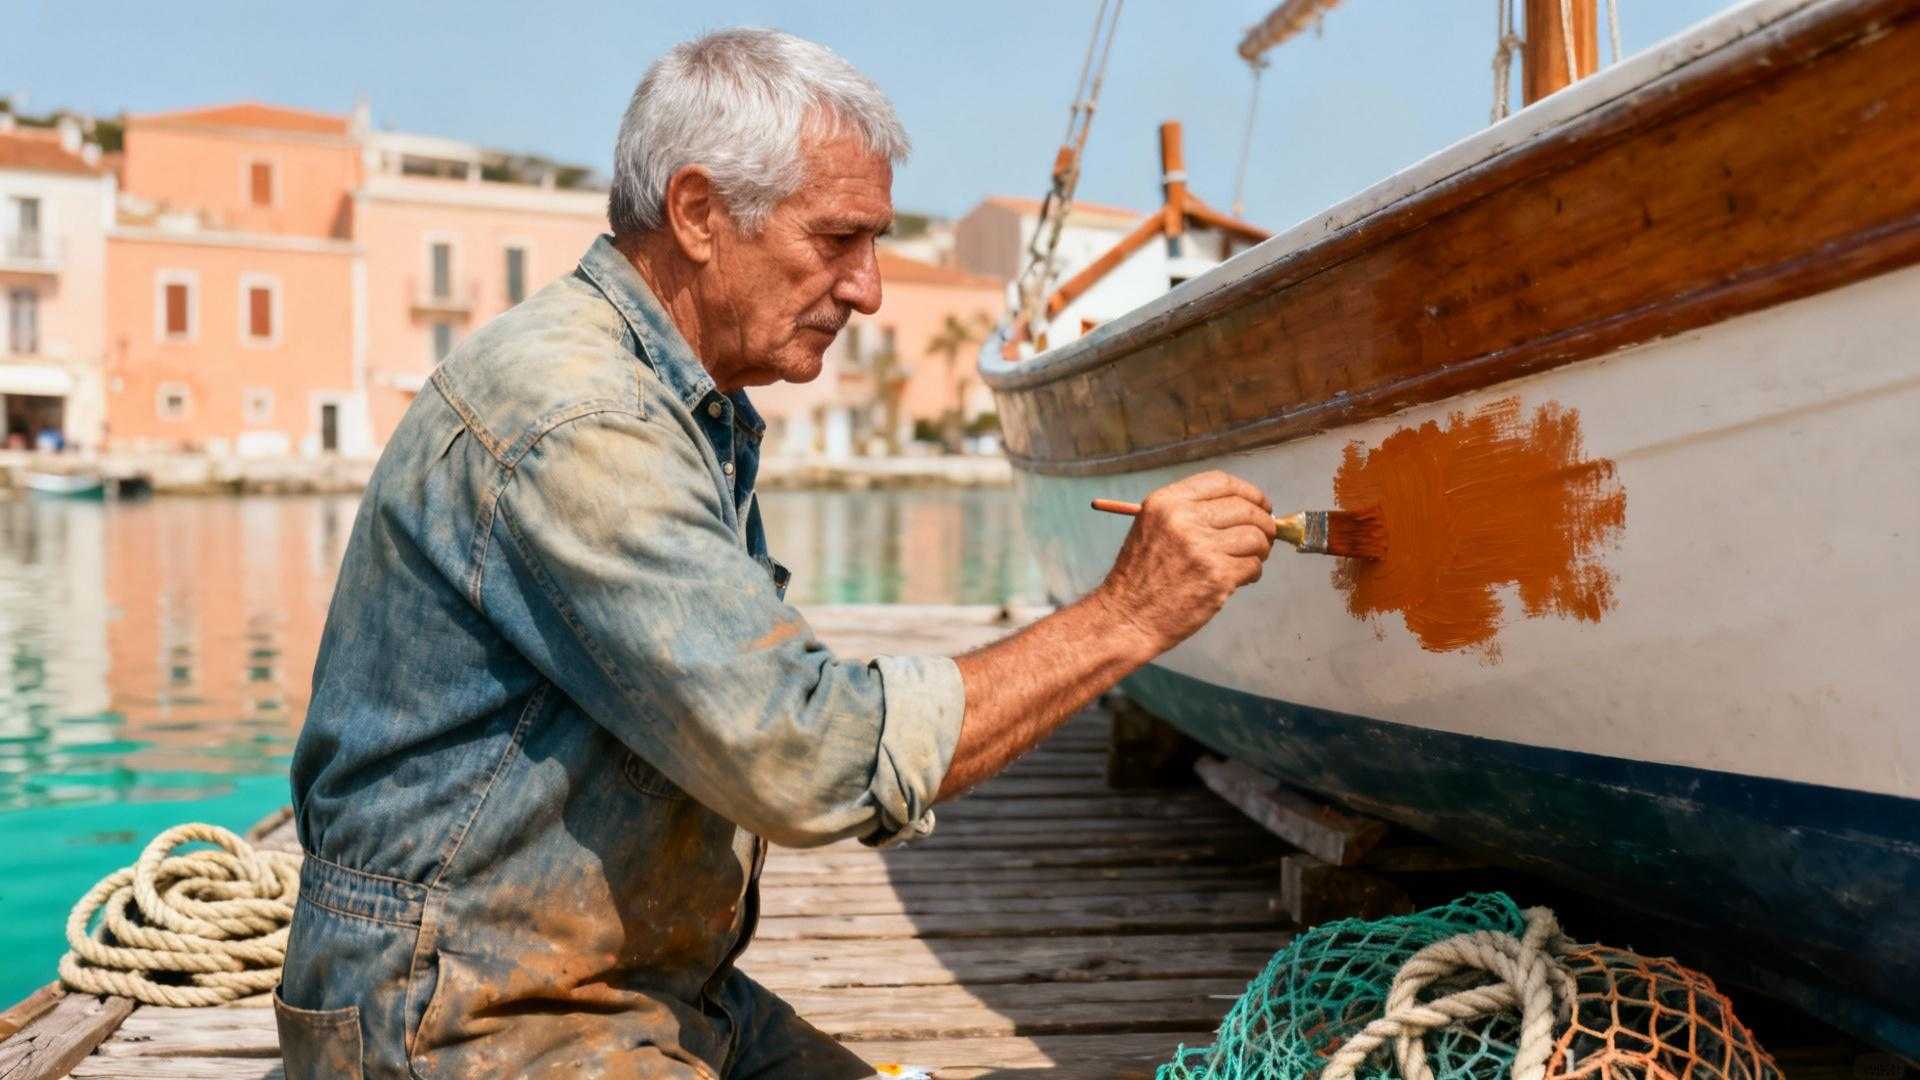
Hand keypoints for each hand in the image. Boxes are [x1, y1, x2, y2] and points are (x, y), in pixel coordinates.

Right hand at [1092, 471, 1275, 658]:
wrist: (1127, 617)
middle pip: (1245, 508)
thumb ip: (1191, 512)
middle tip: (1264, 536)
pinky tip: (1239, 578)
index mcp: (1167, 502)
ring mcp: (1202, 548)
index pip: (1222, 482)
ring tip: (1250, 559)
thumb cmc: (1142, 576)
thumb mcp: (1153, 527)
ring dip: (1260, 549)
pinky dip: (1253, 572)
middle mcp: (1184, 520)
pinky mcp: (1217, 577)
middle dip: (1262, 523)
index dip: (1248, 492)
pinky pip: (1254, 565)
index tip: (1259, 505)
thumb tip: (1245, 508)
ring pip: (1255, 537)